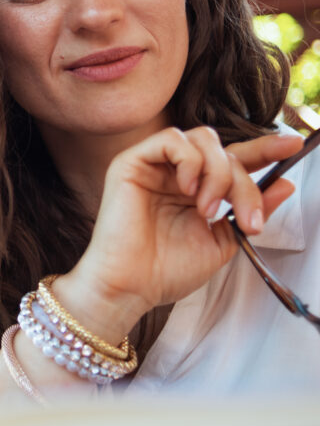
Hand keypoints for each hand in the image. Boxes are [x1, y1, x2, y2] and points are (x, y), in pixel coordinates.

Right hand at [56, 127, 301, 343]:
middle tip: (247, 218)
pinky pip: (171, 139)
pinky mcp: (131, 162)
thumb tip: (285, 184)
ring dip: (218, 173)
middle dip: (244, 181)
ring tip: (208, 209)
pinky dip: (190, 161)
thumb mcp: (223, 240)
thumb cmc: (166, 270)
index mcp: (195, 190)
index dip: (263, 149)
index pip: (232, 160)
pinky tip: (189, 190)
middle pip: (223, 150)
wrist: (131, 286)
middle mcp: (174, 174)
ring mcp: (152, 166)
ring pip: (201, 139)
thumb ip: (249, 210)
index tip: (293, 145)